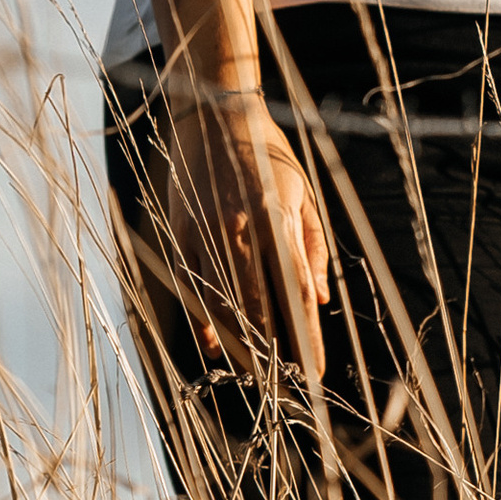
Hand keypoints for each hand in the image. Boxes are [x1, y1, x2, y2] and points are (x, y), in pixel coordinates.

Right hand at [160, 82, 332, 380]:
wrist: (215, 112)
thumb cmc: (268, 154)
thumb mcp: (303, 193)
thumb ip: (313, 246)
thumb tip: (320, 299)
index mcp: (278, 218)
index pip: (297, 291)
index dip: (305, 336)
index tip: (314, 370)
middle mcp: (242, 228)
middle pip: (258, 305)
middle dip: (272, 350)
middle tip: (284, 387)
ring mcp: (206, 231)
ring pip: (221, 302)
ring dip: (237, 342)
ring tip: (253, 374)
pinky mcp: (180, 231)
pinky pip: (192, 286)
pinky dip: (204, 319)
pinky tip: (215, 345)